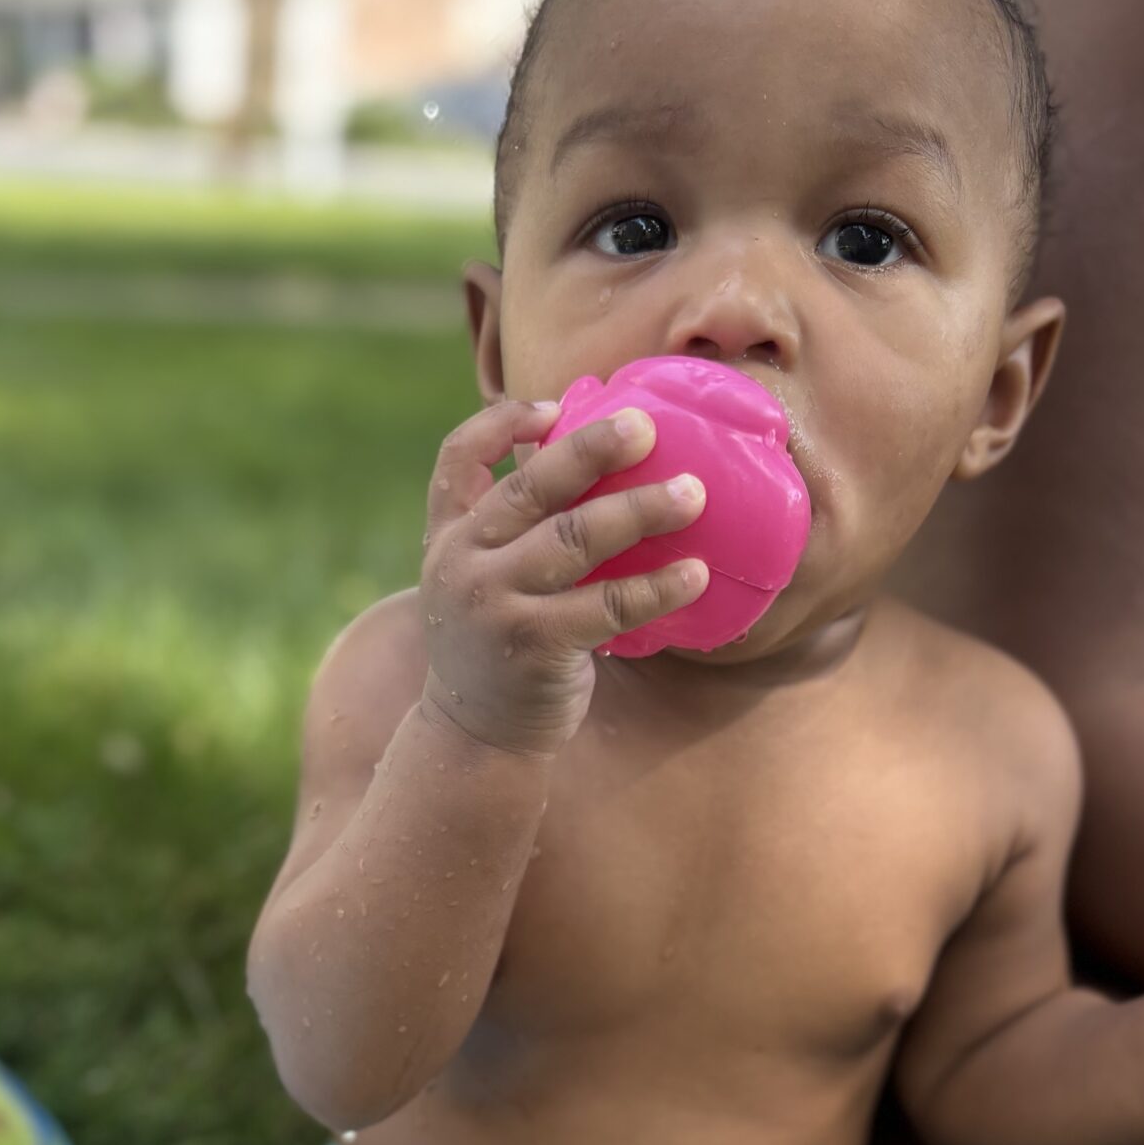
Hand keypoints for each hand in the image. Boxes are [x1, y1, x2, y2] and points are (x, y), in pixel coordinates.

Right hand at [416, 397, 709, 755]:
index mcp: (448, 536)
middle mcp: (462, 562)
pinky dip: (655, 588)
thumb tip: (595, 474)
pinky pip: (606, 606)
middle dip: (592, 450)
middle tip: (647, 427)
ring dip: (640, 510)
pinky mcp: (532, 645)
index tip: (553, 407)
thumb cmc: (498, 649)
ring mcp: (494, 604)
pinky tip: (695, 575)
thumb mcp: (481, 584)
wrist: (474, 738)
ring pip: (574, 539)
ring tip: (693, 495)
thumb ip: (510, 535)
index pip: (457, 458)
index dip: (502, 424)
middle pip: (530, 487)